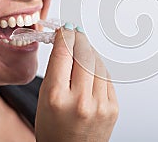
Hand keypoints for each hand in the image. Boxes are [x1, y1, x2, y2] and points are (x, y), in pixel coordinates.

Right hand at [35, 24, 118, 141]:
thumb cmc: (54, 127)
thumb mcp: (44, 98)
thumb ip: (56, 69)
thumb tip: (67, 41)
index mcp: (56, 97)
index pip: (63, 54)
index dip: (65, 36)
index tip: (65, 29)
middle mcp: (80, 101)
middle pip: (84, 54)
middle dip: (79, 40)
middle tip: (75, 33)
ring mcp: (100, 104)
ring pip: (97, 63)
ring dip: (89, 53)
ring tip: (82, 52)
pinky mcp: (113, 107)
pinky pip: (106, 76)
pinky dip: (98, 68)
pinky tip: (91, 70)